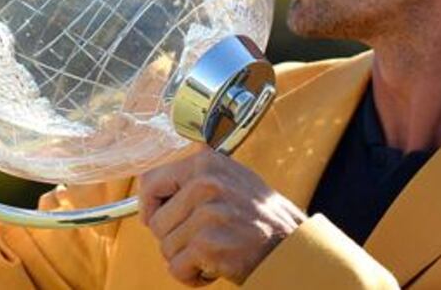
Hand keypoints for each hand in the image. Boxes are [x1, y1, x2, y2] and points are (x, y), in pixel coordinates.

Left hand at [139, 146, 305, 286]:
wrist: (292, 247)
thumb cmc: (261, 217)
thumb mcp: (231, 179)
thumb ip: (195, 178)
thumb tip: (149, 189)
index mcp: (206, 163)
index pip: (150, 180)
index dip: (148, 205)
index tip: (153, 218)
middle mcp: (205, 184)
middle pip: (156, 222)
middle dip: (173, 239)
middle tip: (201, 241)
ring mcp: (207, 214)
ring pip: (165, 247)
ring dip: (185, 258)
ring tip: (213, 252)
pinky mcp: (208, 244)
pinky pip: (176, 268)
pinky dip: (191, 276)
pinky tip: (214, 268)